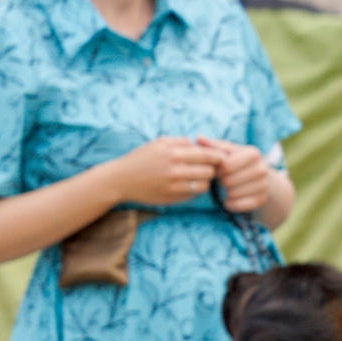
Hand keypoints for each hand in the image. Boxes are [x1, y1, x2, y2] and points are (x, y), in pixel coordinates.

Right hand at [103, 137, 217, 205]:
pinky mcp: (172, 198)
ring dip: (205, 181)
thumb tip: (200, 144)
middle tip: (208, 168)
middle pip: (209, 171)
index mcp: (173, 153)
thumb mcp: (159, 143)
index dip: (218, 157)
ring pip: (204, 185)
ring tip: (197, 177)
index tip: (221, 158)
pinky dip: (195, 190)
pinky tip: (187, 184)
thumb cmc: (141, 158)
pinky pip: (194, 194)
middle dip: (212, 169)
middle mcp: (175, 169)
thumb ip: (181, 142)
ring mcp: (174, 185)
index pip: (207, 155)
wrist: (121, 179)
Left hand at [202, 137, 281, 213]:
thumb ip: (213, 146)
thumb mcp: (228, 151)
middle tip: (223, 180)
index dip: (218, 170)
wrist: (258, 176)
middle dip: (222, 181)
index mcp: (253, 153)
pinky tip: (229, 199)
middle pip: (229, 181)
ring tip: (228, 187)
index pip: (227, 166)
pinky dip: (230, 204)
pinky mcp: (262, 199)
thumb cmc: (238, 161)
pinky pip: (239, 205)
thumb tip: (199, 138)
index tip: (218, 170)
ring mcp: (264, 185)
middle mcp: (262, 169)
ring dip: (225, 192)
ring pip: (233, 194)